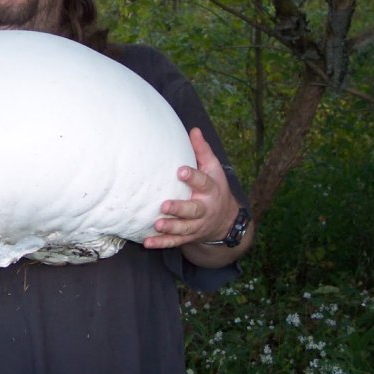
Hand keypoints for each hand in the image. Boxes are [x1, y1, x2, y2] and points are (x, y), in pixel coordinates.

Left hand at [143, 128, 247, 264]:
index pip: (203, 182)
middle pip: (194, 210)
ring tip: (157, 224)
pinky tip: (147, 242)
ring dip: (171, 227)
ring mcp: (197, 225)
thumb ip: (203, 151)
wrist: (226, 221)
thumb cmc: (215, 188)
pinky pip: (175, 241)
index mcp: (211, 190)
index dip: (193, 177)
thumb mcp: (213, 169)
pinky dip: (161, 243)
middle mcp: (205, 209)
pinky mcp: (189, 236)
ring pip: (184, 228)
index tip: (180, 171)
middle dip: (180, 209)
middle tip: (165, 205)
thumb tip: (194, 130)